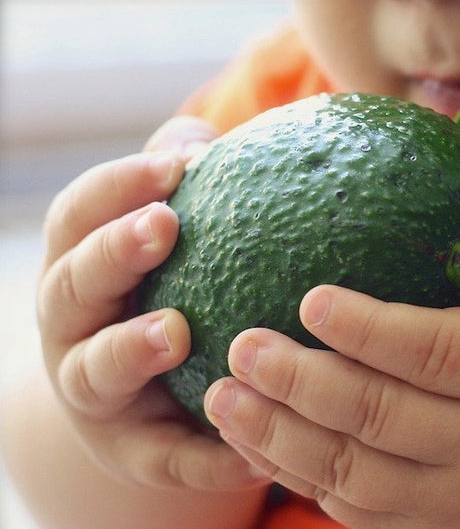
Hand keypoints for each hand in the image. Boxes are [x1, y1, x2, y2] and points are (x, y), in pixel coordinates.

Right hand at [36, 117, 267, 489]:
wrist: (146, 405)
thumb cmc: (166, 294)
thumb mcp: (166, 242)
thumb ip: (184, 187)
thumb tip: (212, 137)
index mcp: (80, 266)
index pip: (79, 216)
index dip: (116, 186)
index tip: (172, 164)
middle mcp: (73, 328)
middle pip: (73, 286)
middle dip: (111, 252)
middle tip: (164, 225)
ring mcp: (95, 394)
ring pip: (95, 371)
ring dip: (128, 348)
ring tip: (174, 333)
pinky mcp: (133, 452)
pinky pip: (165, 457)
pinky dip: (203, 455)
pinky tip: (250, 451)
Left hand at [204, 131, 459, 527]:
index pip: (443, 353)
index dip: (374, 331)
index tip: (309, 298)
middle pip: (385, 418)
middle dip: (305, 384)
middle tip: (243, 343)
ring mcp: (459, 499)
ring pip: (356, 476)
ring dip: (281, 438)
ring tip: (222, 394)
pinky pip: (353, 511)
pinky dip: (297, 478)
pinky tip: (251, 441)